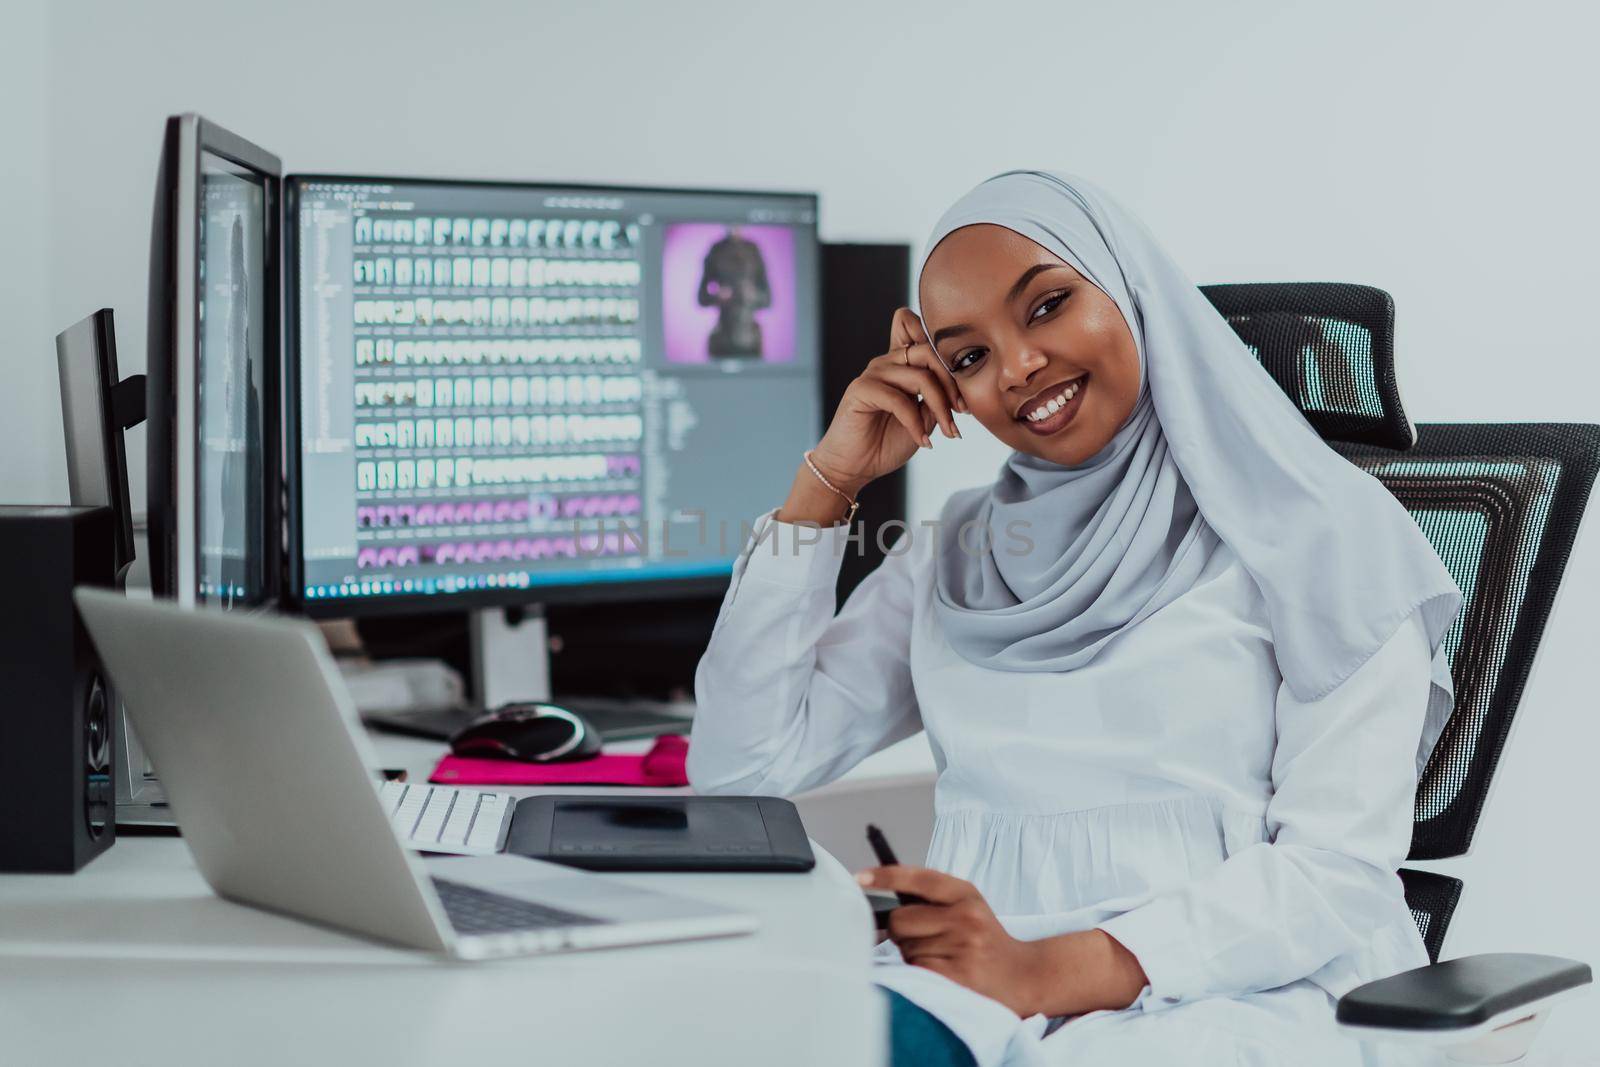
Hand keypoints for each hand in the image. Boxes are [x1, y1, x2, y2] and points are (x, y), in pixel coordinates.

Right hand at [807, 308, 964, 495]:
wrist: (854, 468)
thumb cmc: (886, 443)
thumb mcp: (923, 418)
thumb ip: (937, 397)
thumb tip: (960, 387)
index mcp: (901, 364)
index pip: (923, 332)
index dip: (949, 354)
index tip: (964, 397)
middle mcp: (887, 362)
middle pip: (930, 352)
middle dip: (952, 383)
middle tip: (962, 412)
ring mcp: (873, 373)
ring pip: (921, 377)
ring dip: (940, 408)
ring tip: (948, 432)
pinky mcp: (861, 389)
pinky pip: (899, 400)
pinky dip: (916, 423)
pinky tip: (922, 441)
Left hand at [859, 865, 1048, 1017]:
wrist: (1025, 976)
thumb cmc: (985, 941)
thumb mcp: (967, 908)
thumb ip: (930, 902)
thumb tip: (880, 909)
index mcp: (965, 893)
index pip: (918, 878)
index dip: (885, 877)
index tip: (859, 878)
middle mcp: (966, 916)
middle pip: (901, 919)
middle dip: (900, 931)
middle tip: (921, 939)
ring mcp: (963, 946)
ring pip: (906, 948)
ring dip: (913, 955)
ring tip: (941, 958)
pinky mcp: (959, 975)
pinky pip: (917, 969)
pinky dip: (920, 973)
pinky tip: (942, 973)